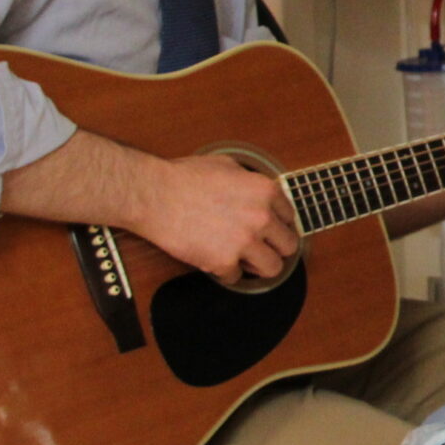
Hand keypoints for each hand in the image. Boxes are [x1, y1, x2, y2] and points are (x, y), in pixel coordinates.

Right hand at [139, 155, 298, 284]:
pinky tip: (214, 260)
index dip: (277, 224)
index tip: (268, 229)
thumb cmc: (184, 177)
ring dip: (258, 266)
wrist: (154, 195)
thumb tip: (259, 194)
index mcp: (267, 191)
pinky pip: (236, 278)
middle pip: (289, 246)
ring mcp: (245, 241)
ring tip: (243, 260)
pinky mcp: (224, 262)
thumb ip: (251, 182)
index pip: (291, 217)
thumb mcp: (227, 166)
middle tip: (259, 247)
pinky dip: (225, 273)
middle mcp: (262, 217)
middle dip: (274, 247)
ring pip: (272, 268)